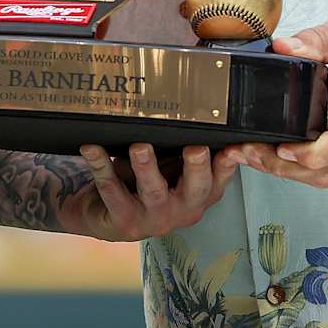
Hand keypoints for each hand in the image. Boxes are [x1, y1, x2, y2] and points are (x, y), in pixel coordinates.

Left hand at [63, 145, 240, 241]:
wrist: (104, 216)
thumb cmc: (143, 185)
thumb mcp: (169, 168)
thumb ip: (184, 148)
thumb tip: (193, 106)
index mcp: (199, 195)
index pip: (220, 178)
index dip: (229, 165)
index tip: (235, 149)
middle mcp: (182, 209)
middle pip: (196, 190)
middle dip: (196, 168)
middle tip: (195, 149)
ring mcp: (154, 218)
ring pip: (154, 191)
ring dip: (147, 167)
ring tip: (140, 147)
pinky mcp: (124, 220)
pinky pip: (112, 190)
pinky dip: (102, 166)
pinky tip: (91, 148)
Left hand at [225, 2, 327, 188]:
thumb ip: (316, 39)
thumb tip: (281, 47)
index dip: (305, 154)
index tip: (276, 146)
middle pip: (324, 171)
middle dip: (279, 168)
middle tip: (242, 151)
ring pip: (326, 173)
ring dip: (288, 170)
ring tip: (252, 153)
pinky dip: (302, 165)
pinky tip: (278, 149)